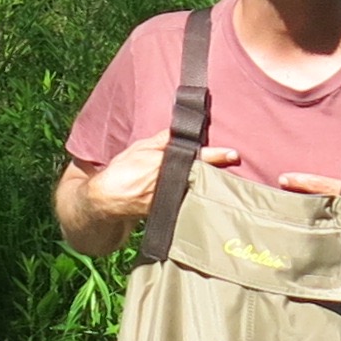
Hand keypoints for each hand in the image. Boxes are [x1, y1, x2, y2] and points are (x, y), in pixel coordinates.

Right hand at [82, 137, 240, 230]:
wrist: (107, 199)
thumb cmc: (123, 170)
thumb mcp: (140, 148)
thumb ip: (162, 140)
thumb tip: (182, 129)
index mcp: (163, 164)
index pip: (194, 158)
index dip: (215, 156)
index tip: (234, 154)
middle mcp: (169, 183)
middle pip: (200, 176)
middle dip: (217, 171)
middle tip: (233, 163)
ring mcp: (170, 200)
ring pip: (196, 189)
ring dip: (209, 184)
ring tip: (222, 179)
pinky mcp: (169, 211)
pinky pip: (188, 200)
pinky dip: (197, 195)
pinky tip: (205, 192)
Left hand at [269, 168, 340, 266]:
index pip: (319, 185)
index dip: (300, 181)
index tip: (283, 178)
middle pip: (315, 204)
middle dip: (301, 200)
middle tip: (285, 194)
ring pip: (323, 219)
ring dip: (314, 216)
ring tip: (301, 212)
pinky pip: (336, 231)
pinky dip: (331, 228)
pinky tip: (325, 228)